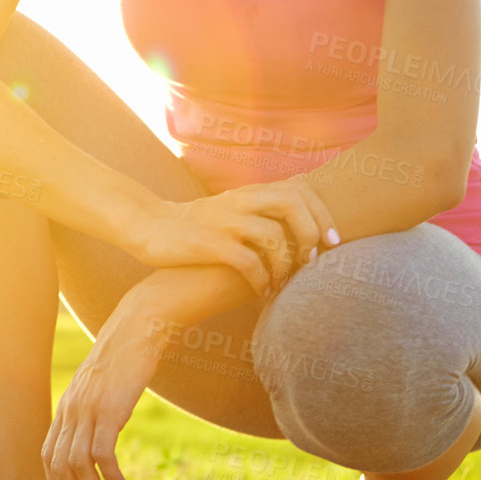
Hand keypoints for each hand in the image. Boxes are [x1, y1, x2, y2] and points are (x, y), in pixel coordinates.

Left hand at [41, 289, 162, 479]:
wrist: (137, 328)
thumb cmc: (123, 361)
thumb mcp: (100, 389)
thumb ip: (92, 414)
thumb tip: (95, 445)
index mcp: (66, 408)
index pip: (48, 456)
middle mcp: (70, 411)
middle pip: (59, 467)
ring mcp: (88, 409)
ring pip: (78, 465)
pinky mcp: (109, 408)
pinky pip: (102, 452)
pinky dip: (110, 475)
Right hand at [132, 178, 339, 296]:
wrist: (148, 227)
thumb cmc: (193, 227)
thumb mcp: (229, 210)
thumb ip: (258, 211)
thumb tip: (296, 226)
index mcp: (247, 192)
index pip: (298, 187)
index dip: (322, 212)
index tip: (332, 240)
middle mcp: (238, 201)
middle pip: (291, 203)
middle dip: (312, 232)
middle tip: (316, 260)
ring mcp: (223, 221)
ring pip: (273, 235)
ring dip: (286, 264)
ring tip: (284, 282)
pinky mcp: (209, 244)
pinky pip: (247, 261)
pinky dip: (261, 279)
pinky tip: (261, 292)